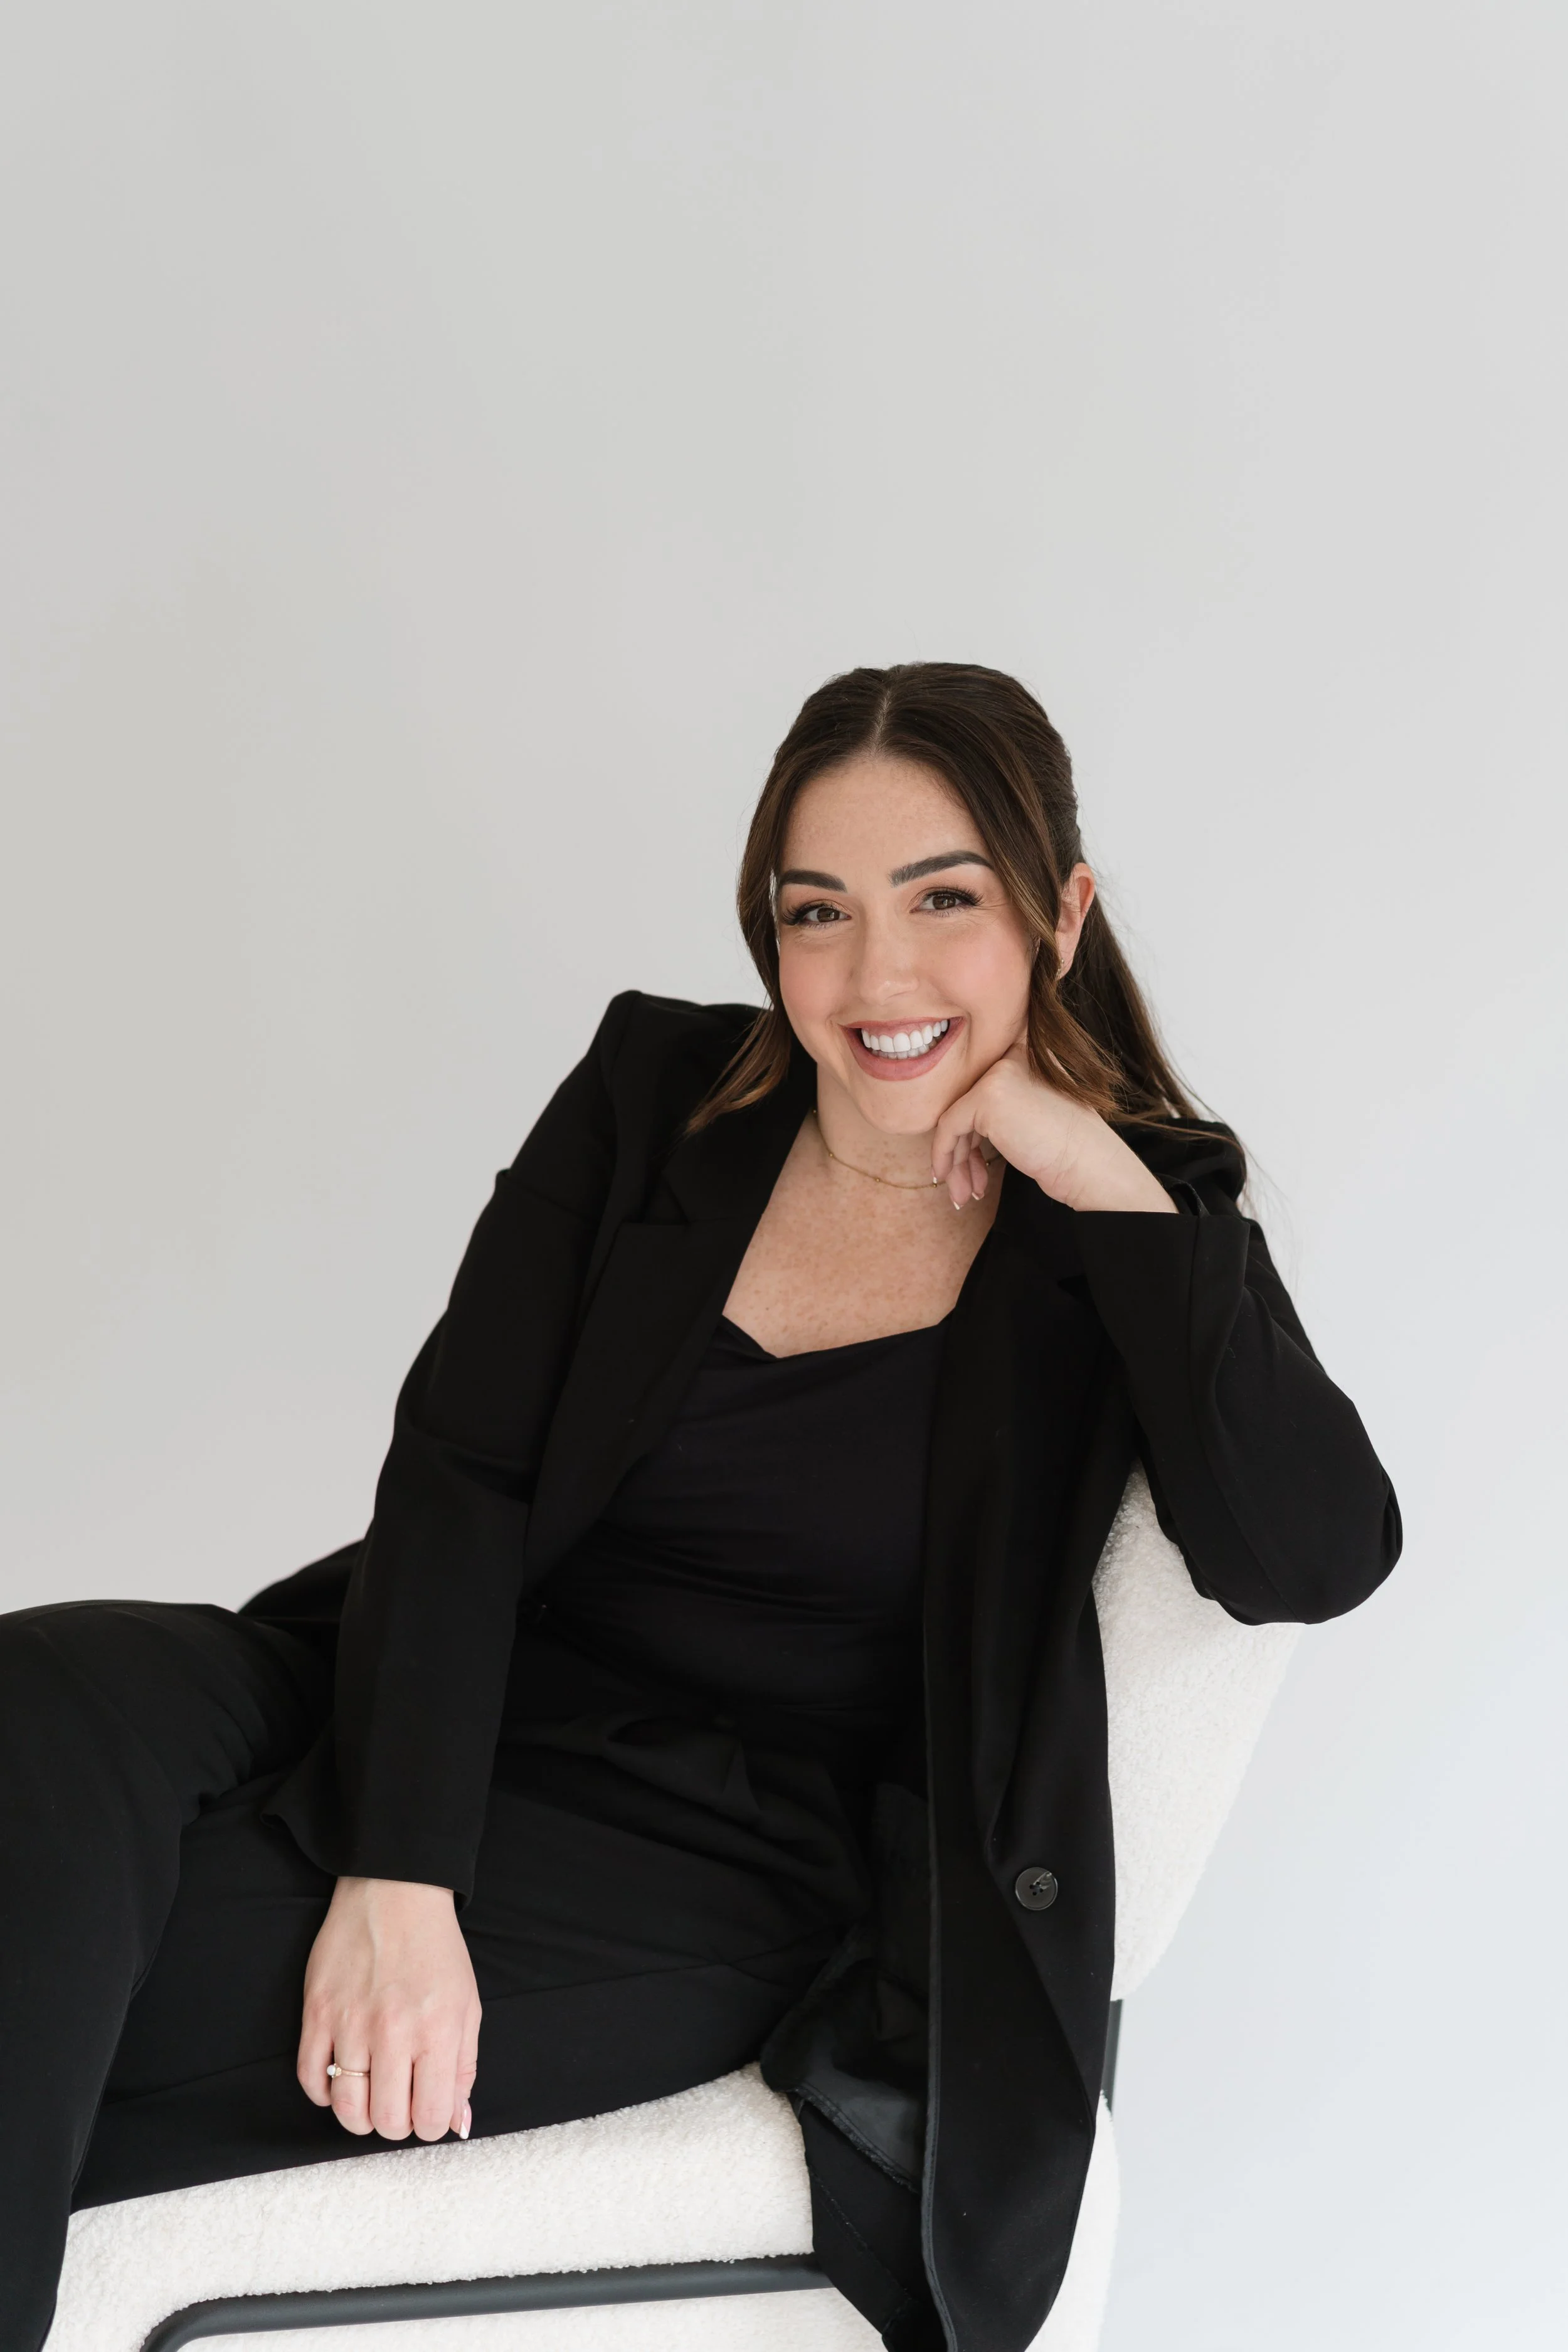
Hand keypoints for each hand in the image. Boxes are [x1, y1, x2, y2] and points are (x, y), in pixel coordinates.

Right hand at [297, 1876, 480, 2142]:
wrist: (395, 1892)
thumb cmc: (435, 1950)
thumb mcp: (468, 2005)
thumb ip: (464, 2067)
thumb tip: (457, 2123)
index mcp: (437, 2030)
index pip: (432, 2117)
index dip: (432, 2126)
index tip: (429, 2113)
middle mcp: (393, 2031)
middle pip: (387, 2121)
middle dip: (397, 2125)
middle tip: (400, 2106)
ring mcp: (350, 2022)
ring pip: (347, 2109)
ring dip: (361, 2118)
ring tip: (371, 2100)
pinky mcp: (316, 2011)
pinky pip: (310, 2080)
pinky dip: (324, 2094)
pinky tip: (340, 2082)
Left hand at [930, 1040, 1176, 1213]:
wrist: (1091, 1166)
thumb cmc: (1068, 1151)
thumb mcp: (1031, 1115)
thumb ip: (1001, 1108)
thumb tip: (954, 1128)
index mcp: (1026, 1054)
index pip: (979, 1087)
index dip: (971, 1129)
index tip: (970, 1161)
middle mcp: (1011, 1055)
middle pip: (966, 1104)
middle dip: (963, 1151)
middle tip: (967, 1185)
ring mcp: (999, 1074)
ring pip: (955, 1118)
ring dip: (956, 1161)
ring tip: (964, 1194)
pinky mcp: (987, 1096)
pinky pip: (948, 1127)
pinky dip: (945, 1156)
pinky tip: (953, 1182)